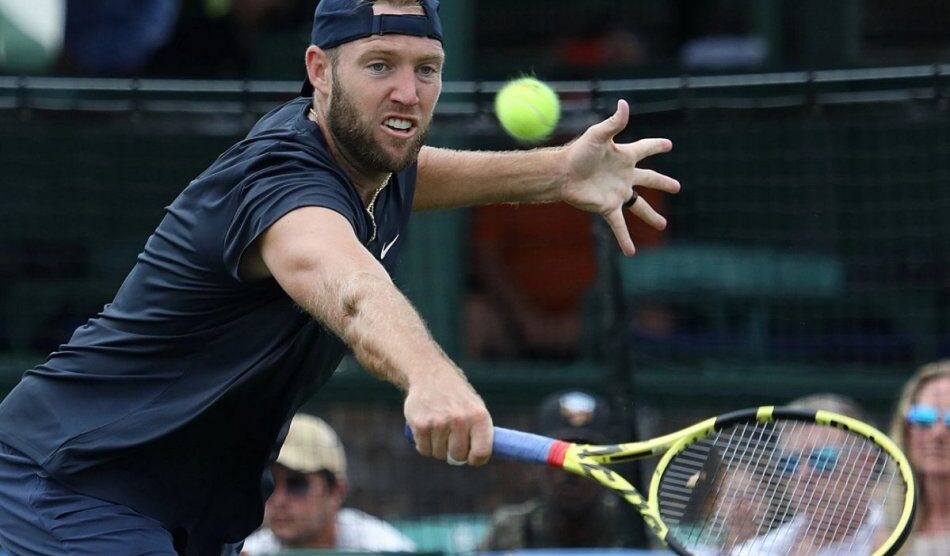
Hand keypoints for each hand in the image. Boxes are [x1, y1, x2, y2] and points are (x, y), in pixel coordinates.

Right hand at [404, 368, 492, 465]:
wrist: (430, 375)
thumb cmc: (457, 398)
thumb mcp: (476, 409)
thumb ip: (480, 434)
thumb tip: (479, 459)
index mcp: (479, 416)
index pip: (481, 452)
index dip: (476, 459)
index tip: (471, 457)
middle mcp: (460, 419)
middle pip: (457, 457)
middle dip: (454, 453)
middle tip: (452, 439)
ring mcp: (439, 423)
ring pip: (439, 454)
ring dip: (438, 447)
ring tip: (439, 428)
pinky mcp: (420, 425)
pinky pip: (424, 449)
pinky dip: (425, 444)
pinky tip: (428, 428)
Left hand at [561, 99, 679, 254]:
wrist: (561, 173)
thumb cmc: (578, 152)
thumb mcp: (598, 135)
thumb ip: (614, 122)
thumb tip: (624, 103)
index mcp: (624, 156)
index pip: (645, 149)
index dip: (656, 146)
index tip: (668, 145)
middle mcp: (624, 175)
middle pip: (649, 179)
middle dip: (663, 182)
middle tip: (677, 187)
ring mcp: (617, 192)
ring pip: (639, 206)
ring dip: (651, 216)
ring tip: (662, 225)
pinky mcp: (608, 207)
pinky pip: (620, 224)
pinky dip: (625, 239)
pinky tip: (631, 252)